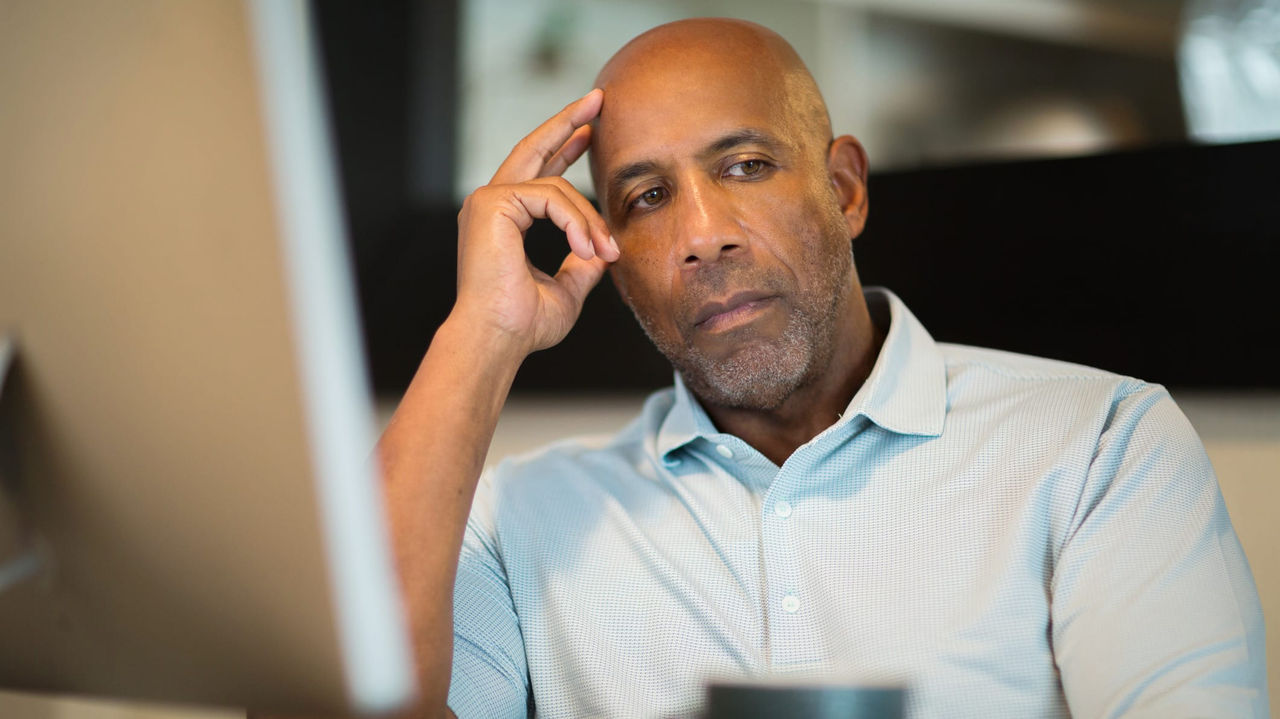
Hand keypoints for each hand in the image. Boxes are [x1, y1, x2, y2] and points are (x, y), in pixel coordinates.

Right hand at [451, 89, 616, 355]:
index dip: (564, 149)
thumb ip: (581, 264)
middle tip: (598, 99)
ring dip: (589, 219)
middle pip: (533, 148)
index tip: (590, 133)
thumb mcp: (566, 290)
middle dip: (568, 122)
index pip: (537, 174)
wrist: (496, 339)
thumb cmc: (522, 324)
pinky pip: (551, 196)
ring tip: (606, 251)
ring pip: (556, 186)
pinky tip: (587, 246)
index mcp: (502, 221)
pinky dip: (576, 221)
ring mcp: (487, 200)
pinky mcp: (491, 204)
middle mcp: (490, 204)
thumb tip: (603, 251)